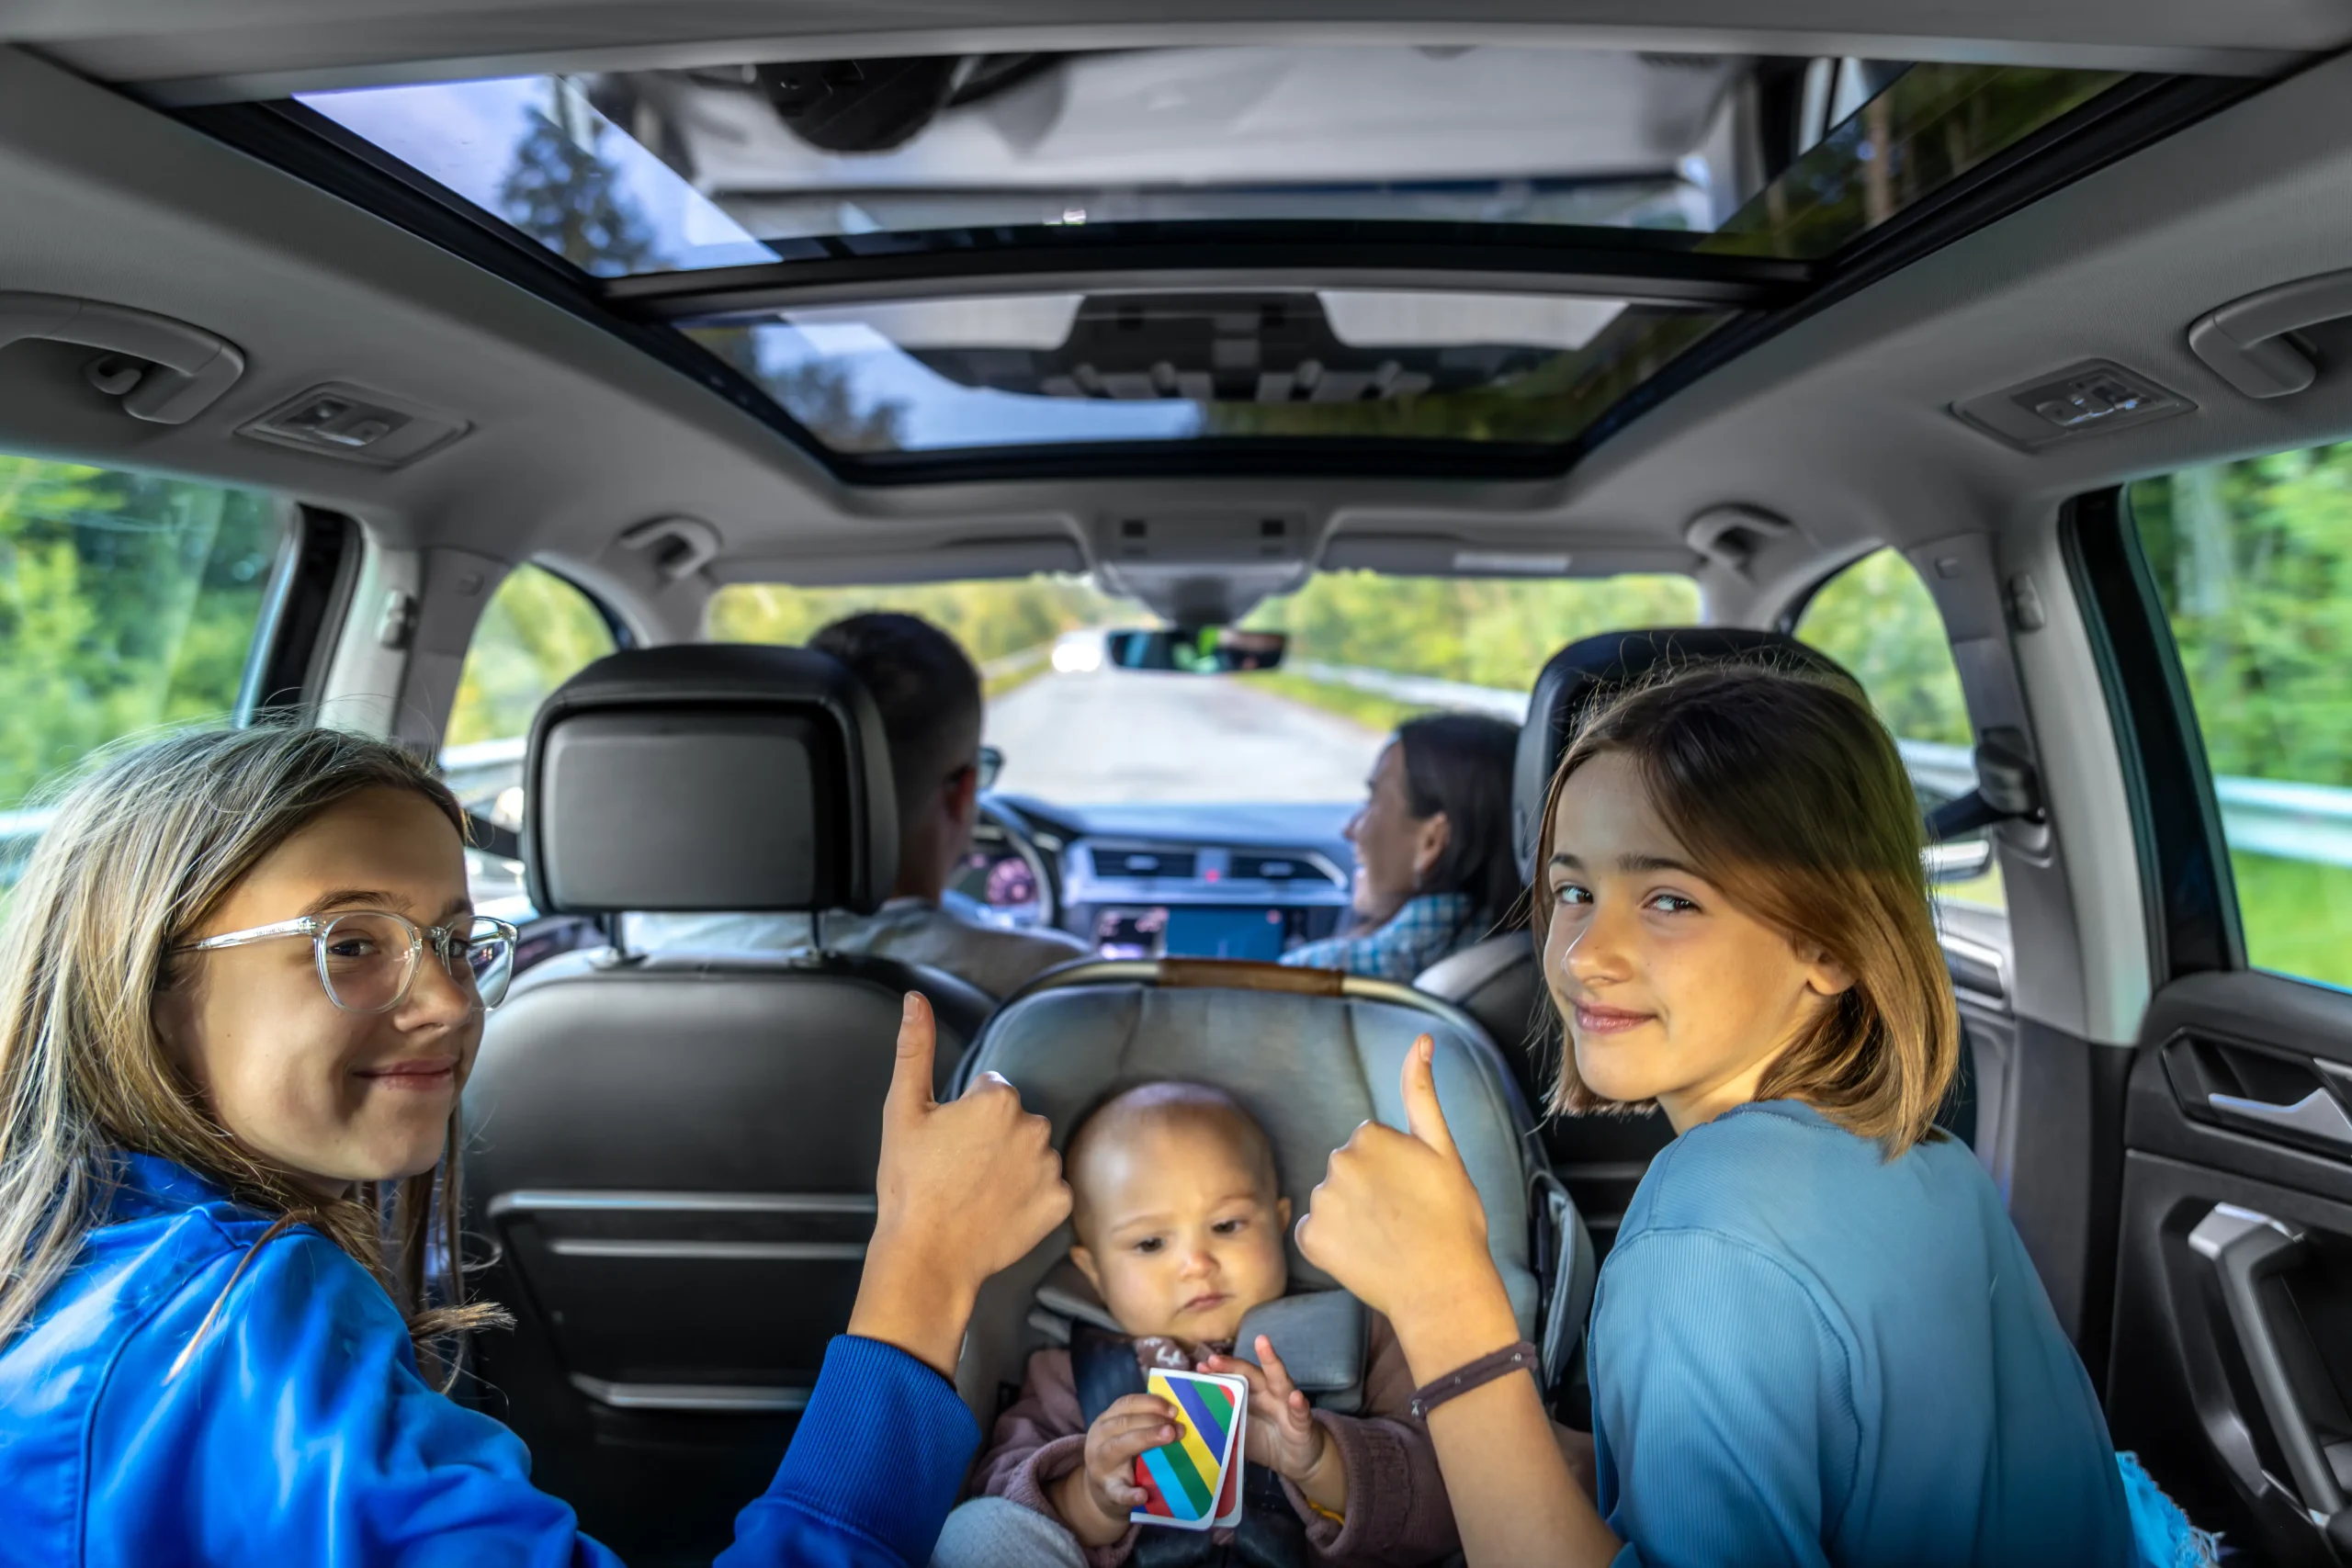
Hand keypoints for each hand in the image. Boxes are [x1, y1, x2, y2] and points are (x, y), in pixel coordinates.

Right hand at [848, 993, 1071, 1377]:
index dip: (964, 1115)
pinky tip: (999, 1210)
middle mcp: (1034, 1126)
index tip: (947, 1144)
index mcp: (998, 1099)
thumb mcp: (903, 1110)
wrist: (927, 1255)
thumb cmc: (910, 1185)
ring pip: (1032, 1152)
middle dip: (992, 1137)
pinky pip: (1048, 1188)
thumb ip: (914, 1049)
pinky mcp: (1060, 1203)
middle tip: (957, 1169)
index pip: (990, 1089)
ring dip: (1012, 1165)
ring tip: (976, 1191)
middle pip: (1014, 1119)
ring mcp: (1051, 1167)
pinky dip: (1029, 1197)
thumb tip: (915, 999)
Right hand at [1055, 1393, 1177, 1544]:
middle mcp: (1098, 1441)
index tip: (1173, 1409)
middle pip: (1123, 1424)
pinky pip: (1117, 1492)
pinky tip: (1143, 1495)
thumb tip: (1176, 1413)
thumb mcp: (1124, 1435)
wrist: (1099, 1494)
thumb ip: (1144, 1422)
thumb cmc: (1119, 1457)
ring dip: (1145, 1439)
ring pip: (1116, 1449)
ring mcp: (1100, 1467)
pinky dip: (1130, 1493)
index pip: (1126, 1404)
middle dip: (1152, 1422)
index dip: (1150, 1403)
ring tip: (1169, 1437)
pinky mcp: (1107, 1493)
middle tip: (1177, 1428)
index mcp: (1105, 1422)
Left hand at [1203, 1335, 1344, 1509]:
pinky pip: (1300, 1413)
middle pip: (1250, 1374)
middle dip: (1232, 1365)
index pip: (1234, 1379)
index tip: (1200, 1367)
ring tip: (1262, 1343)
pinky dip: (1299, 1405)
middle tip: (1213, 1359)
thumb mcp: (1242, 1433)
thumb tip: (1191, 1423)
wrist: (1300, 1460)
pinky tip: (1295, 1397)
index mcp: (1252, 1396)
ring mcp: (1287, 1405)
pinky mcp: (1303, 1424)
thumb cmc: (1268, 1441)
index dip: (1218, 1372)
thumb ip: (1223, 1423)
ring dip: (1271, 1361)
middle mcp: (1269, 1394)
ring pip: (1279, 1380)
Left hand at [1297, 1036, 1520, 1377]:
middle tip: (1403, 1218)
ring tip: (1386, 1240)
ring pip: (1331, 1201)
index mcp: (1369, 1136)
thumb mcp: (1444, 1149)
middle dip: (1369, 1190)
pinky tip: (1361, 1255)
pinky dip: (1332, 1245)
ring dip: (1350, 1217)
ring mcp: (1322, 1202)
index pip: (1370, 1145)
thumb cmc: (1453, 1220)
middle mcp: (1338, 1162)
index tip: (1414, 1193)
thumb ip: (1422, 1092)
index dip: (1395, 1171)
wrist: (1443, 1287)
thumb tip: (1421, 1039)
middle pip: (1348, 1171)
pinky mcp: (1310, 1238)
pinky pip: (1314, 1233)